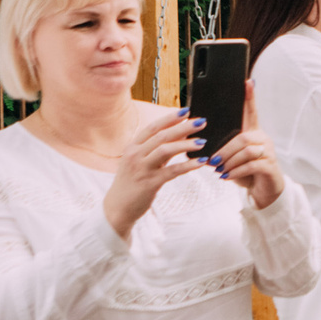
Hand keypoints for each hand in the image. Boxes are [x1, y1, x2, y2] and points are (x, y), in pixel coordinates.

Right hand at [103, 108, 207, 238]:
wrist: (117, 208)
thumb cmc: (132, 183)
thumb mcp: (142, 162)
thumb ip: (160, 149)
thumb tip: (182, 134)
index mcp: (132, 147)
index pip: (152, 128)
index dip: (170, 118)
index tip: (187, 111)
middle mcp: (135, 155)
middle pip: (161, 136)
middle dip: (183, 127)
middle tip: (201, 122)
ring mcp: (141, 169)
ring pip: (165, 150)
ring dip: (186, 144)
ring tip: (203, 142)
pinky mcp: (149, 183)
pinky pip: (172, 171)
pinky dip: (188, 165)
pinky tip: (201, 162)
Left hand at [208, 83, 286, 208]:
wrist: (264, 190)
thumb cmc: (247, 171)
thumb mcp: (233, 157)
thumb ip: (223, 148)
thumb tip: (200, 144)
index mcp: (253, 133)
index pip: (251, 112)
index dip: (250, 97)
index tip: (248, 81)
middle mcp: (263, 139)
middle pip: (243, 137)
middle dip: (225, 149)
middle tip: (213, 160)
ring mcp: (268, 152)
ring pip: (247, 151)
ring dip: (229, 161)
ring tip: (220, 170)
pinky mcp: (270, 166)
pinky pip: (251, 165)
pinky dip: (236, 171)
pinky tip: (227, 176)